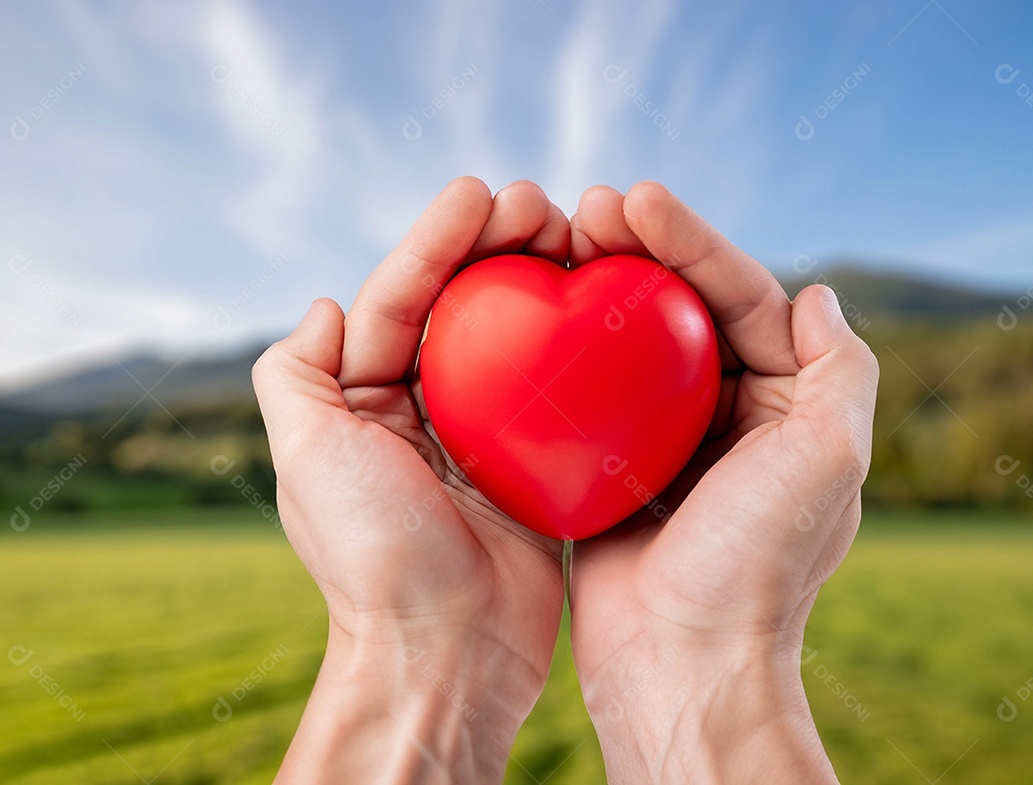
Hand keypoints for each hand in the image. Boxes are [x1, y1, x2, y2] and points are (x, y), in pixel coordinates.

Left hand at [254, 178, 570, 783]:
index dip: (435, 242)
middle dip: (493, 249)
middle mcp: (419, 416)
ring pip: (510, 344)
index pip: (397, 301)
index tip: (480, 192)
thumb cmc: (374, 559)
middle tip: (539, 204)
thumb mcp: (307, 457)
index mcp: (363, 406)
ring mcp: (480, 442)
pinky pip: (554, 396)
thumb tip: (326, 304)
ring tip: (573, 236)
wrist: (446, 655)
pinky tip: (603, 311)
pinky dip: (574, 351)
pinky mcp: (532, 470)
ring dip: (537, 286)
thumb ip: (296, 376)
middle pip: (458, 311)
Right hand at [566, 182, 878, 782]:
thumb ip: (840, 374)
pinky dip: (560, 353)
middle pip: (679, 309)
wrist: (681, 665)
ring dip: (594, 289)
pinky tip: (525, 316)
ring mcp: (664, 441)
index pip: (740, 296)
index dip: (693, 239)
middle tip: (586, 207)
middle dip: (637, 249)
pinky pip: (585, 395)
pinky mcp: (610, 468)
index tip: (635, 198)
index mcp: (782, 405)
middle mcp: (727, 415)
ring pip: (625, 345)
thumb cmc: (755, 568)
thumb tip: (818, 294)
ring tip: (552, 241)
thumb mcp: (825, 464)